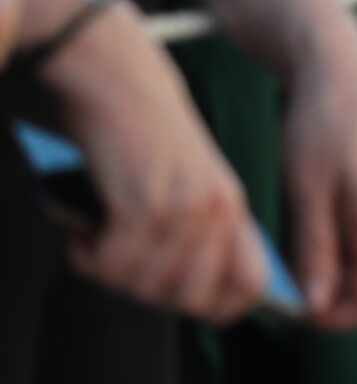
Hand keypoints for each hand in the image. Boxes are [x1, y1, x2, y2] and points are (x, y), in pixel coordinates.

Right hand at [42, 0, 266, 322]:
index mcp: (231, 205)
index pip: (248, 288)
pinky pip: (112, 264)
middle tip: (120, 263)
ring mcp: (181, 206)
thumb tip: (186, 290)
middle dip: (147, 293)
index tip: (173, 297)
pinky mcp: (141, 201)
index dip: (213, 307)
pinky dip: (88, 257)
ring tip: (98, 242)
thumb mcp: (185, 180)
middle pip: (189, 299)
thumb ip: (197, 230)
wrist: (117, 76)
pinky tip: (83, 233)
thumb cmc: (141, 130)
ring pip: (145, 285)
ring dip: (111, 273)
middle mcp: (215, 208)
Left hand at [274, 15, 356, 328]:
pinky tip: (307, 221)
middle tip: (279, 274)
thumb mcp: (306, 190)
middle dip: (326, 294)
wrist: (343, 73)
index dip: (332, 319)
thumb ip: (314, 251)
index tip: (290, 306)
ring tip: (288, 240)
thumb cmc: (321, 124)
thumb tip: (314, 304)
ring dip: (328, 270)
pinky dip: (335, 248)